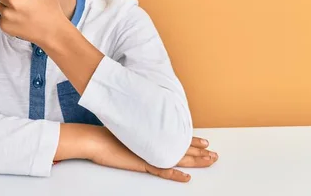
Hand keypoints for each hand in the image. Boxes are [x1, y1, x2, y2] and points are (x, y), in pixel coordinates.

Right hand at [86, 127, 217, 181]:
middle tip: (215, 155)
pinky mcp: (142, 162)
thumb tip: (149, 134)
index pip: (177, 138)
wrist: (95, 139)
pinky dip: (175, 175)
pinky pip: (162, 170)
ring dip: (195, 161)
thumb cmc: (107, 136)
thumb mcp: (129, 133)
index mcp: (151, 135)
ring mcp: (149, 153)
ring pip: (178, 158)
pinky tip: (186, 178)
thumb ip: (142, 135)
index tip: (205, 142)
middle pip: (182, 148)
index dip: (192, 140)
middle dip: (200, 152)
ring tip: (209, 162)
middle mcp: (153, 142)